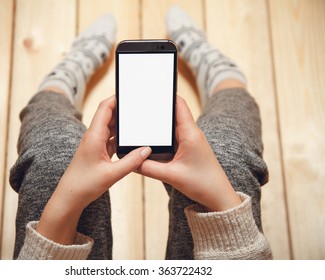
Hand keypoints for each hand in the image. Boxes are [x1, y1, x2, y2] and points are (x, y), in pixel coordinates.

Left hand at [36, 96, 151, 243]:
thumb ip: (131, 161)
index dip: (117, 98)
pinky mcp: (97, 152)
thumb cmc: (85, 185)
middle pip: (109, 115)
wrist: (70, 197)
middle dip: (123, 109)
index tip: (130, 93)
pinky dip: (120, 137)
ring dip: (122, 124)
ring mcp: (94, 144)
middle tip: (139, 107)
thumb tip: (147, 150)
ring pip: (110, 127)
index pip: (105, 108)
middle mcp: (93, 137)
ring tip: (138, 121)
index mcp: (94, 136)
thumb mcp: (112, 174)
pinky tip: (130, 140)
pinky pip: (110, 139)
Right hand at [137, 96, 240, 211]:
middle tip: (139, 105)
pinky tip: (152, 140)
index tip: (150, 89)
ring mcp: (190, 140)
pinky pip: (174, 136)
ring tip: (142, 121)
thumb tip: (130, 161)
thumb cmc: (202, 184)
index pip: (178, 104)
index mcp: (190, 133)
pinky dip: (163, 135)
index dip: (165, 94)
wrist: (218, 196)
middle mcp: (191, 133)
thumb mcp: (171, 176)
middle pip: (173, 112)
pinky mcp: (189, 148)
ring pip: (172, 125)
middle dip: (158, 108)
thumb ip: (148, 168)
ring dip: (160, 123)